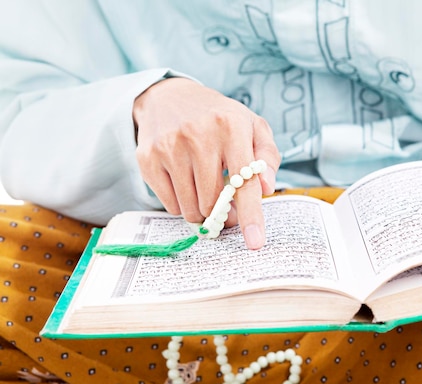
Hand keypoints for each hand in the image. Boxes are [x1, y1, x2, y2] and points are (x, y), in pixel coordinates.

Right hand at [133, 77, 280, 249]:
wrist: (169, 97)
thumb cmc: (220, 119)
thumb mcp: (253, 127)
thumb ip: (267, 156)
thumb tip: (267, 188)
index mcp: (231, 126)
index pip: (244, 182)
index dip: (251, 215)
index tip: (255, 242)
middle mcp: (198, 135)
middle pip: (214, 204)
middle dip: (223, 212)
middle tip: (227, 204)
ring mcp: (169, 147)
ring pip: (191, 209)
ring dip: (202, 210)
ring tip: (205, 189)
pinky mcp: (147, 159)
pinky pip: (170, 206)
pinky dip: (182, 204)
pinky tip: (185, 181)